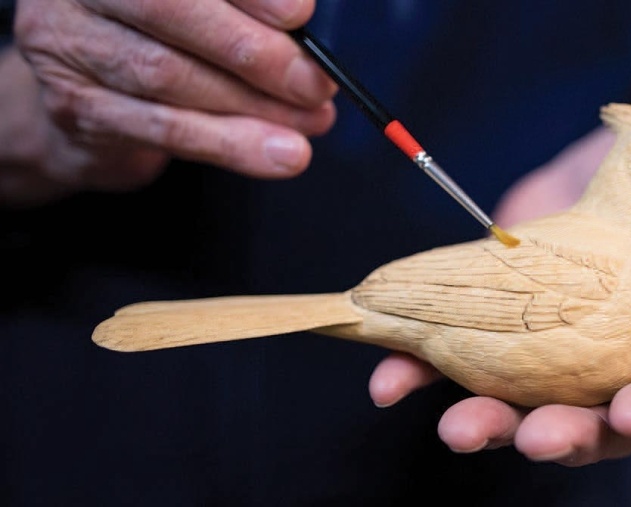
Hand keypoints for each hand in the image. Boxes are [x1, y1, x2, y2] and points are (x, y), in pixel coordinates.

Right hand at [3, 0, 335, 206]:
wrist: (91, 100)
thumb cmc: (163, 40)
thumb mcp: (200, 11)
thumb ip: (240, 12)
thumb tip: (302, 26)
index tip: (299, 12)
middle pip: (171, 11)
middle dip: (255, 51)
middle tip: (315, 83)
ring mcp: (70, 46)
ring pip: (169, 75)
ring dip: (254, 105)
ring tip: (311, 122)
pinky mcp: (79, 109)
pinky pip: (164, 128)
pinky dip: (230, 143)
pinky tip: (278, 153)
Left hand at [367, 115, 630, 465]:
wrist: (581, 176)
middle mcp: (610, 363)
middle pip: (599, 420)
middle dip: (571, 436)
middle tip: (540, 438)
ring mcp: (546, 359)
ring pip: (523, 409)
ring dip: (490, 424)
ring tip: (457, 428)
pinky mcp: (490, 339)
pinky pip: (455, 371)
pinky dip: (421, 380)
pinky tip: (391, 382)